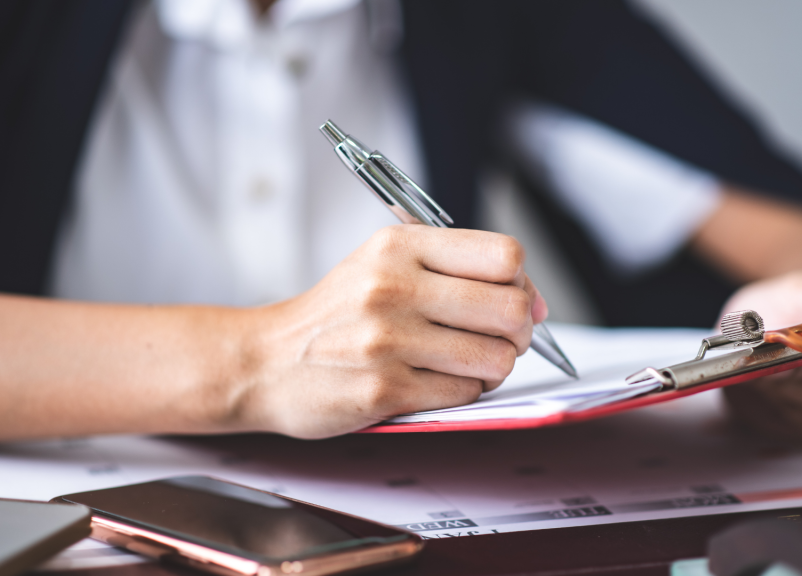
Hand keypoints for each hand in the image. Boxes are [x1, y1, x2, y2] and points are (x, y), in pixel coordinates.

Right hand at [227, 225, 546, 438]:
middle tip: (500, 339)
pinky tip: (435, 381)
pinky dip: (462, 393)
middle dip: (518, 333)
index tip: (514, 299)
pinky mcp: (383, 389)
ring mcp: (387, 340)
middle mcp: (393, 287)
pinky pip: (464, 394)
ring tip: (463, 363)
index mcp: (398, 246)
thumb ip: (456, 271)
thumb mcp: (383, 265)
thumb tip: (535, 302)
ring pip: (495, 358)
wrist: (266, 361)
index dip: (522, 283)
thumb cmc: (336, 315)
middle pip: (510, 309)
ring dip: (492, 368)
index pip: (504, 256)